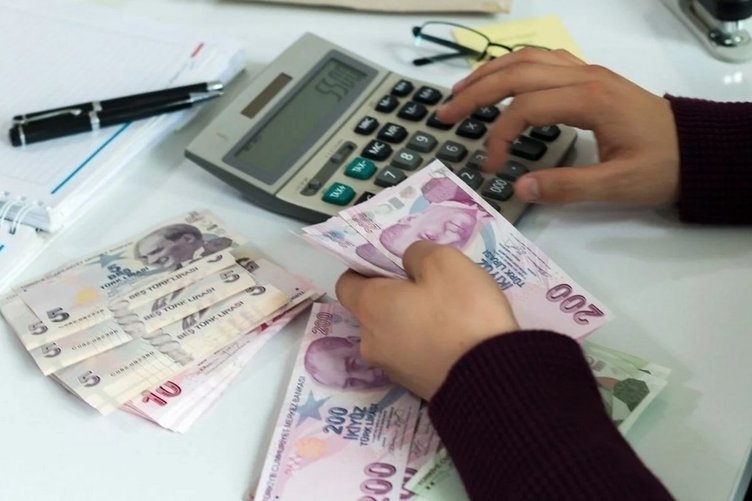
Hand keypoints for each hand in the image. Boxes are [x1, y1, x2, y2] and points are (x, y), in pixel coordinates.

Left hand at [335, 240, 518, 400]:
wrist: (492, 380)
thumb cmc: (462, 313)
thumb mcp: (445, 262)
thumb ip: (417, 254)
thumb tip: (408, 264)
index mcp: (370, 307)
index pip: (346, 284)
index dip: (366, 270)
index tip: (394, 265)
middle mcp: (371, 341)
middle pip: (372, 310)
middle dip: (395, 296)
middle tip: (431, 287)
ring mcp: (392, 369)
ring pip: (394, 333)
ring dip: (413, 321)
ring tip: (450, 314)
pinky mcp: (415, 387)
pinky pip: (413, 354)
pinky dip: (426, 344)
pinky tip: (455, 337)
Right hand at [436, 49, 679, 205]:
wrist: (697, 147)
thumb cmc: (662, 166)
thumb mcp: (618, 186)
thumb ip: (566, 188)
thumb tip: (519, 187)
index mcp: (590, 100)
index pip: (526, 107)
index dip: (499, 134)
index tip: (489, 166)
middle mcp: (584, 76)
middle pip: (517, 72)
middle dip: (476, 92)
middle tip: (444, 114)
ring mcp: (586, 71)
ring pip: (527, 58)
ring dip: (489, 72)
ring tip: (459, 93)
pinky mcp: (588, 76)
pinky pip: (542, 58)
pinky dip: (513, 65)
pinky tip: (498, 79)